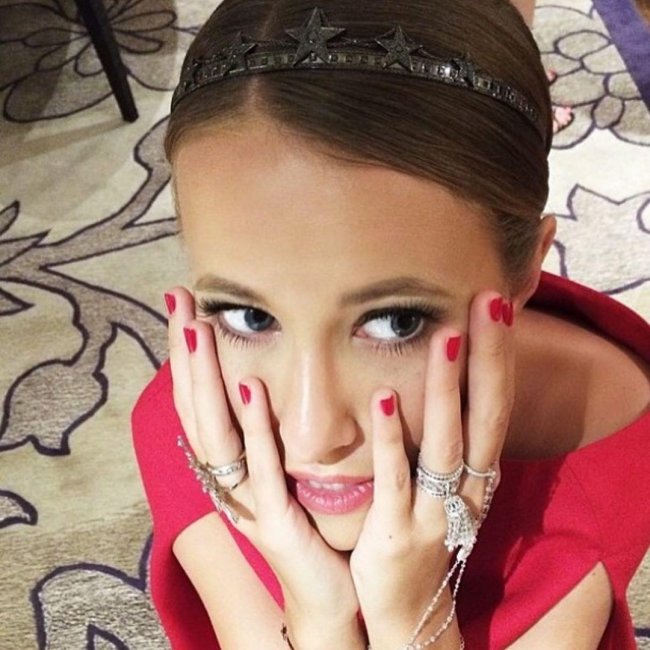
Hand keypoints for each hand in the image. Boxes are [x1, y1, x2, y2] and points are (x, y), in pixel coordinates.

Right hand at [166, 287, 363, 649]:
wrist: (330, 597)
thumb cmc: (312, 530)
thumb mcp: (288, 472)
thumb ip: (275, 432)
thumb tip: (268, 379)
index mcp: (230, 469)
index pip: (199, 403)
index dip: (186, 358)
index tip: (184, 306)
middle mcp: (228, 483)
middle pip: (196, 410)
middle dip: (185, 354)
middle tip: (179, 300)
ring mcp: (247, 504)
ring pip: (216, 435)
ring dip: (206, 379)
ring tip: (198, 328)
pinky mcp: (275, 525)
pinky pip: (261, 470)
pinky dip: (254, 427)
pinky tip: (250, 385)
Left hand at [349, 290, 513, 648]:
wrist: (408, 607)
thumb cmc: (424, 528)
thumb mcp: (445, 482)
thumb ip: (444, 434)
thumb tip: (440, 375)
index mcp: (478, 471)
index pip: (495, 403)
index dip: (498, 355)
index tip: (496, 303)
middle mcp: (467, 487)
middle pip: (484, 415)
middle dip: (489, 357)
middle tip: (489, 303)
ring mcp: (435, 510)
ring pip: (446, 443)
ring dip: (446, 389)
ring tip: (446, 338)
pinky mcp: (397, 530)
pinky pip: (396, 478)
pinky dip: (392, 439)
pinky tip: (384, 398)